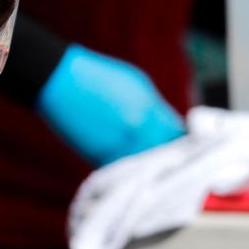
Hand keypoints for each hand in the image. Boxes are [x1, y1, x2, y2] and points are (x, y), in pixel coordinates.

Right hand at [37, 45, 186, 166]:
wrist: (60, 81)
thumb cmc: (98, 77)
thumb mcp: (135, 85)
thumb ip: (156, 109)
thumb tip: (172, 129)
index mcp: (148, 111)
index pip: (177, 137)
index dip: (184, 143)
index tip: (188, 147)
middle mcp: (136, 132)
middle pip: (164, 156)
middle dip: (170, 158)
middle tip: (175, 162)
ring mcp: (117, 147)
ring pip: (144, 169)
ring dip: (149, 169)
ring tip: (154, 169)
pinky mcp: (98, 158)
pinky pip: (123, 171)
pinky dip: (128, 171)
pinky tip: (132, 169)